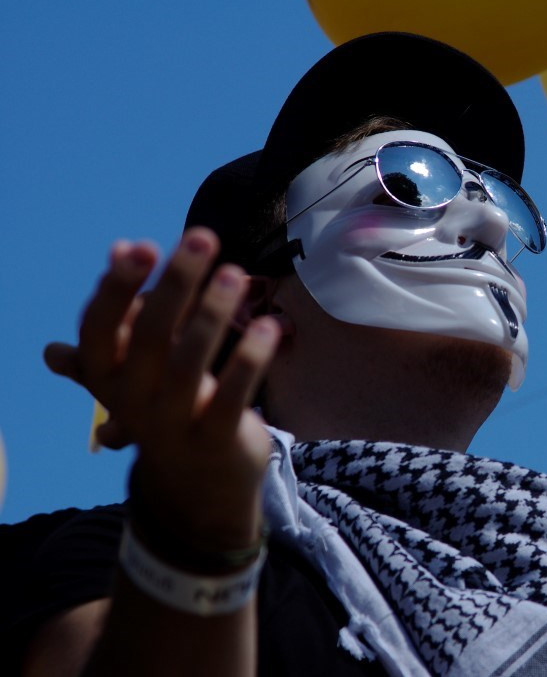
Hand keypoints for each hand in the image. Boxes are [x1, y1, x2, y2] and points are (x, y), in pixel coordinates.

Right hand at [44, 228, 280, 549]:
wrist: (198, 488)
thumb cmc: (171, 403)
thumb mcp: (143, 363)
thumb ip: (137, 307)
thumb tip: (122, 244)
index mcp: (106, 376)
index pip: (98, 326)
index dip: (117, 287)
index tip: (141, 246)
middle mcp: (131, 400)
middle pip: (148, 336)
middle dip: (175, 284)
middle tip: (202, 237)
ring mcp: (174, 423)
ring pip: (189, 365)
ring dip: (212, 315)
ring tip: (235, 273)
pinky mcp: (218, 440)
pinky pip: (233, 397)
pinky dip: (250, 360)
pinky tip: (269, 325)